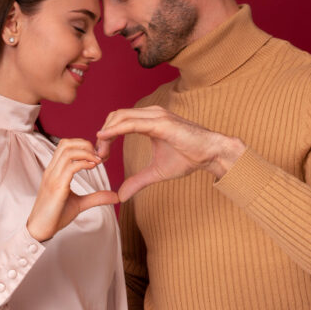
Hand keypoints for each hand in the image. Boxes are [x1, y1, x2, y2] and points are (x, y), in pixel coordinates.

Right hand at [26, 139, 119, 241]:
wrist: (40, 230)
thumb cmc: (55, 216)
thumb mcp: (80, 204)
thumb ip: (96, 197)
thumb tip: (116, 196)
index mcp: (54, 171)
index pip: (65, 145)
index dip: (82, 145)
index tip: (96, 155)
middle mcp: (52, 171)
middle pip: (66, 143)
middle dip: (85, 144)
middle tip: (99, 155)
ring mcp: (52, 177)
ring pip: (67, 151)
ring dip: (86, 152)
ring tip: (98, 160)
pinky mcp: (56, 187)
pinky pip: (70, 167)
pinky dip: (84, 163)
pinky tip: (93, 167)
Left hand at [96, 106, 245, 201]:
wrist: (211, 154)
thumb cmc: (189, 158)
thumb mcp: (157, 172)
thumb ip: (137, 181)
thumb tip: (121, 196)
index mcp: (149, 120)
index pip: (119, 120)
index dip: (107, 135)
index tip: (101, 155)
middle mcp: (151, 113)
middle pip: (116, 115)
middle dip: (103, 133)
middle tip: (99, 155)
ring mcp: (156, 116)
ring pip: (121, 116)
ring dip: (107, 133)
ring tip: (101, 152)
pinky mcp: (161, 123)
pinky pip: (132, 123)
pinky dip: (116, 130)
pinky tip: (105, 138)